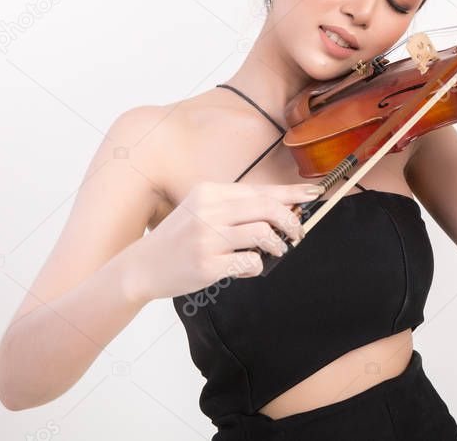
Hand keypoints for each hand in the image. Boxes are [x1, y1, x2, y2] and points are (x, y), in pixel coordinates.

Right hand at [127, 181, 321, 300]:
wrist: (142, 266)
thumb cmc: (181, 238)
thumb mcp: (203, 210)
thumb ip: (238, 207)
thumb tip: (284, 207)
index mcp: (210, 192)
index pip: (261, 190)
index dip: (292, 193)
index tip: (314, 194)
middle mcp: (209, 210)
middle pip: (267, 208)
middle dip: (291, 221)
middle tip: (297, 233)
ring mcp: (207, 237)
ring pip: (262, 234)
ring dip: (277, 245)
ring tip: (276, 250)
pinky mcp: (207, 264)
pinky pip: (249, 263)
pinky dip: (256, 266)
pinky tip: (248, 266)